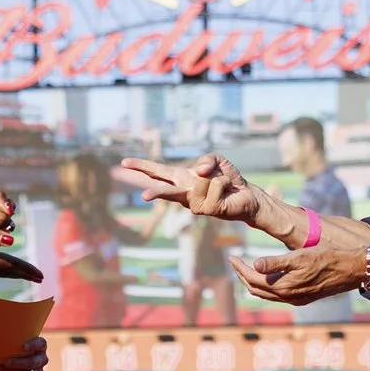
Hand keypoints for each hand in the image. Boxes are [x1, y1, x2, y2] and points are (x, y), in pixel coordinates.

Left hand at [0, 335, 47, 370]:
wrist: (13, 363)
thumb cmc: (13, 348)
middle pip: (33, 362)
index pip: (40, 344)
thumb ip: (9, 342)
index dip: (33, 346)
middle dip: (18, 363)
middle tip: (5, 361)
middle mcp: (42, 358)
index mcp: (40, 345)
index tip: (23, 347)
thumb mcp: (12, 343)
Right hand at [118, 153, 262, 225]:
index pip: (157, 173)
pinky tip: (227, 190)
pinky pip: (215, 185)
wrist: (245, 194)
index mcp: (180, 180)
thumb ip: (205, 160)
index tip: (124, 162)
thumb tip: (199, 172)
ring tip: (221, 183)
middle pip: (164, 192)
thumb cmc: (227, 178)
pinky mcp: (208, 210)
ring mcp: (194, 205)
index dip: (141, 167)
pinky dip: (224, 181)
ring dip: (215, 175)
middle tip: (143, 197)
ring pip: (199, 180)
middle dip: (155, 193)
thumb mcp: (215, 160)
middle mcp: (184, 194)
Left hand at [231, 245, 365, 305]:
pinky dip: (267, 288)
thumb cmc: (327, 258)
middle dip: (242, 277)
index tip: (232, 257)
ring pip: (266, 295)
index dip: (240, 269)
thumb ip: (276, 262)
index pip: (253, 280)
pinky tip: (267, 277)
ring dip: (253, 283)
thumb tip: (255, 264)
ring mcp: (296, 300)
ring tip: (245, 270)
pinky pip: (278, 296)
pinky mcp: (303, 299)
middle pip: (256, 290)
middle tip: (235, 263)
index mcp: (285, 287)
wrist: (351, 270)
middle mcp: (288, 298)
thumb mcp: (300, 256)